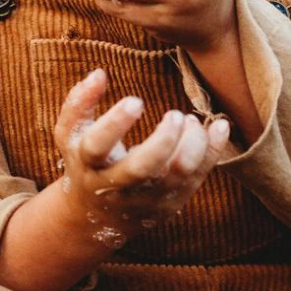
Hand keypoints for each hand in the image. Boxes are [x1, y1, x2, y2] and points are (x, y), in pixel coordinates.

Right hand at [53, 68, 229, 248]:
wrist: (97, 217)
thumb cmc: (86, 163)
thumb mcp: (70, 135)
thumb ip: (79, 103)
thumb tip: (99, 73)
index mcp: (90, 165)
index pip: (97, 146)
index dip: (115, 123)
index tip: (135, 100)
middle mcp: (118, 186)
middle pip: (142, 169)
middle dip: (163, 141)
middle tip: (175, 115)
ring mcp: (148, 197)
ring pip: (177, 174)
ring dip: (192, 143)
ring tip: (189, 119)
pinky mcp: (172, 201)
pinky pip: (198, 177)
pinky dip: (212, 150)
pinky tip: (220, 125)